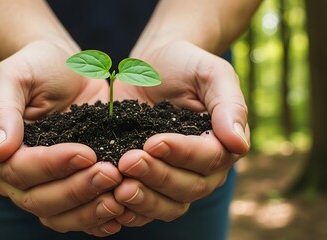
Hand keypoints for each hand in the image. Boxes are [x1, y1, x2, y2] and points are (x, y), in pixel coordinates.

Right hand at [0, 41, 123, 235]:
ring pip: (57, 215)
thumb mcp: (15, 75)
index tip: (86, 153)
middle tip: (111, 174)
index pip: (18, 170)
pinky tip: (118, 215)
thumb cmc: (37, 65)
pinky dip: (96, 219)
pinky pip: (75, 215)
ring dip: (89, 211)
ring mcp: (39, 184)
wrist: (64, 69)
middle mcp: (11, 174)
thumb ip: (2, 109)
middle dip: (76, 190)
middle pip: (38, 199)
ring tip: (120, 198)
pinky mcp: (64, 186)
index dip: (52, 166)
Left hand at [112, 41, 249, 225]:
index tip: (153, 142)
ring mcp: (175, 179)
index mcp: (220, 142)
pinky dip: (131, 211)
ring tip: (119, 187)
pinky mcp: (149, 183)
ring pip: (168, 206)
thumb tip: (239, 144)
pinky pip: (145, 209)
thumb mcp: (209, 73)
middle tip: (128, 161)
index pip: (209, 158)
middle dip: (158, 177)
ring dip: (144, 200)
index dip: (182, 154)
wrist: (150, 67)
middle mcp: (202, 168)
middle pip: (189, 187)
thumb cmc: (183, 64)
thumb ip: (228, 104)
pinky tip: (111, 202)